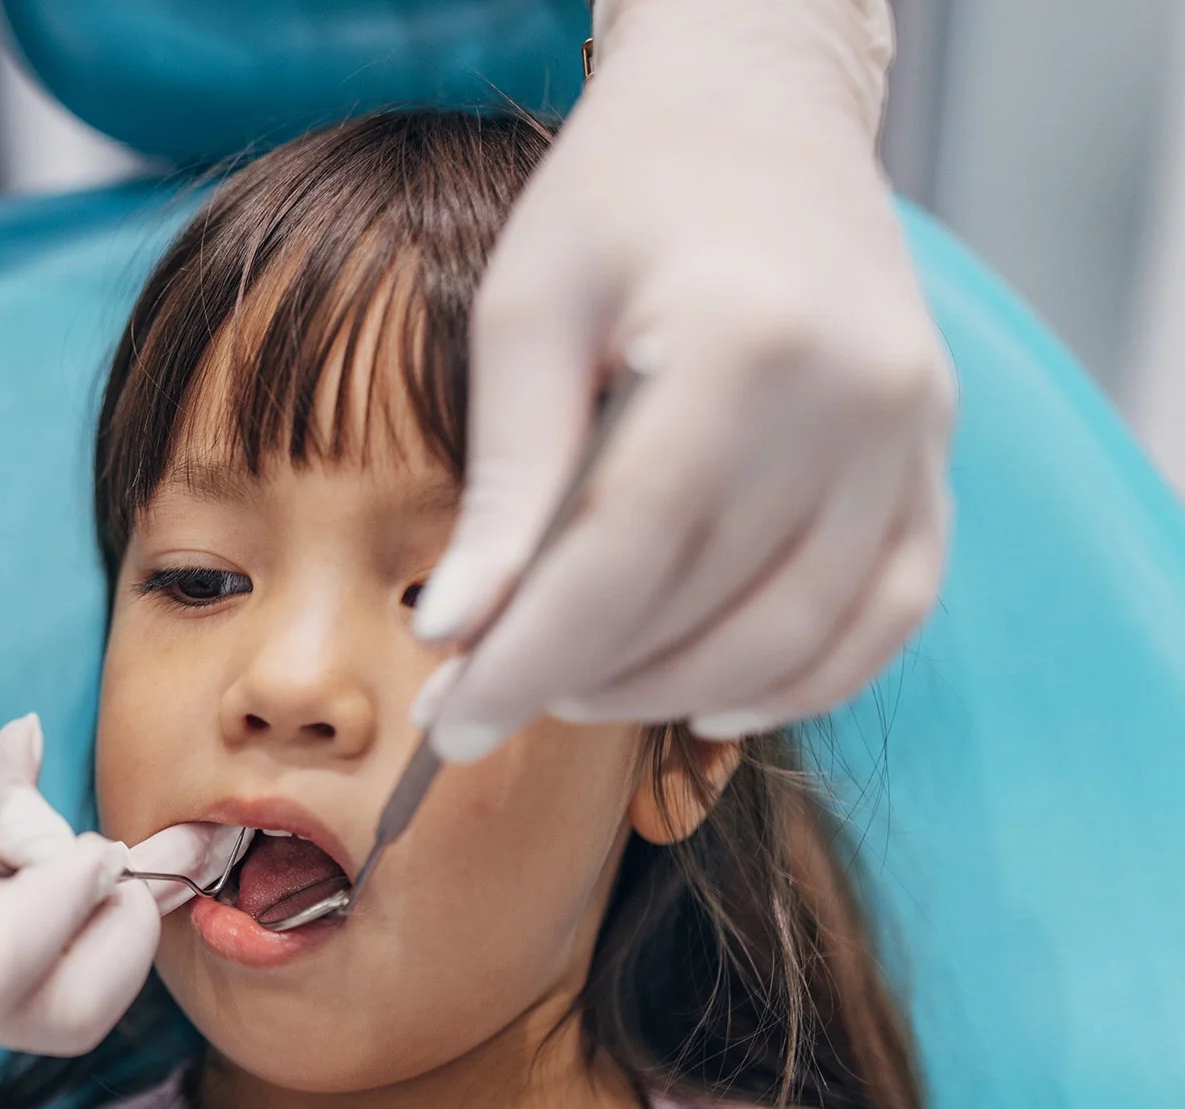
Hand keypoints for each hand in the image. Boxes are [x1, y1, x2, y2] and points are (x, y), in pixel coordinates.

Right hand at [0, 684, 238, 1063]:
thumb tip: (52, 822)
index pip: (3, 971)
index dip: (74, 906)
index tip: (91, 837)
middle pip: (46, 1017)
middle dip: (113, 938)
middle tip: (113, 849)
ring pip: (26, 1005)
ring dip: (70, 925)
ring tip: (34, 829)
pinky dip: (19, 927)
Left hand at [414, 0, 955, 758]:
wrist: (756, 113)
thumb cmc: (618, 200)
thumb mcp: (527, 313)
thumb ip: (506, 481)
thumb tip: (451, 634)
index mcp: (741, 342)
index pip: (626, 554)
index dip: (530, 655)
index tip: (450, 717)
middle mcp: (855, 396)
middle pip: (706, 606)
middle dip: (578, 681)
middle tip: (480, 702)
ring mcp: (914, 433)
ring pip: (797, 636)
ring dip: (672, 694)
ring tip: (570, 690)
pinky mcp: (935, 459)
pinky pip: (889, 617)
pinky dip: (800, 682)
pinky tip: (706, 703)